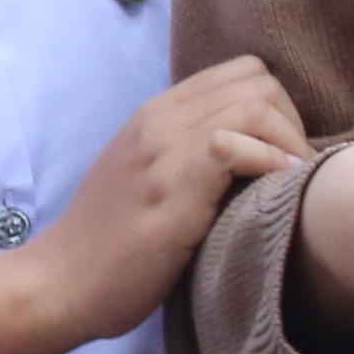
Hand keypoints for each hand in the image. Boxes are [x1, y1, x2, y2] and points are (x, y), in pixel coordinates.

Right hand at [28, 56, 308, 345]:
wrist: (62, 282)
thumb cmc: (109, 242)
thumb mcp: (144, 176)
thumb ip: (184, 151)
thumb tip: (250, 151)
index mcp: (155, 113)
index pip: (242, 71)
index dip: (278, 107)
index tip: (283, 154)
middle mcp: (158, 120)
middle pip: (259, 81)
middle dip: (291, 122)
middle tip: (291, 172)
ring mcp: (163, 151)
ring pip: (255, 105)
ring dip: (288, 142)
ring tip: (289, 185)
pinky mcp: (171, 188)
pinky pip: (235, 146)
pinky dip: (268, 162)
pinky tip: (273, 192)